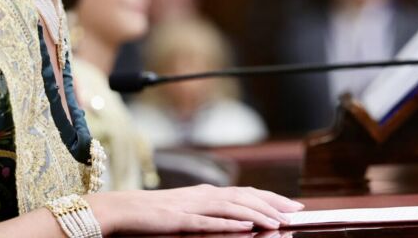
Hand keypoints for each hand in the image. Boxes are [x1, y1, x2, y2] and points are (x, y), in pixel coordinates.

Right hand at [87, 184, 303, 234]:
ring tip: (279, 222)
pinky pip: (208, 222)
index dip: (271, 197)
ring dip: (258, 214)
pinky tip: (247, 226)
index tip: (292, 205)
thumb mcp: (187, 211)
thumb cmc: (152, 215)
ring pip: (232, 207)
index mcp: (205, 193)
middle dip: (273, 203)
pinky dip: (230, 223)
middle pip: (245, 196)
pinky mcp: (179, 220)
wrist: (121, 210)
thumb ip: (211, 213)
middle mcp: (202, 195)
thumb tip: (240, 220)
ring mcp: (191, 206)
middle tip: (296, 212)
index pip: (245, 192)